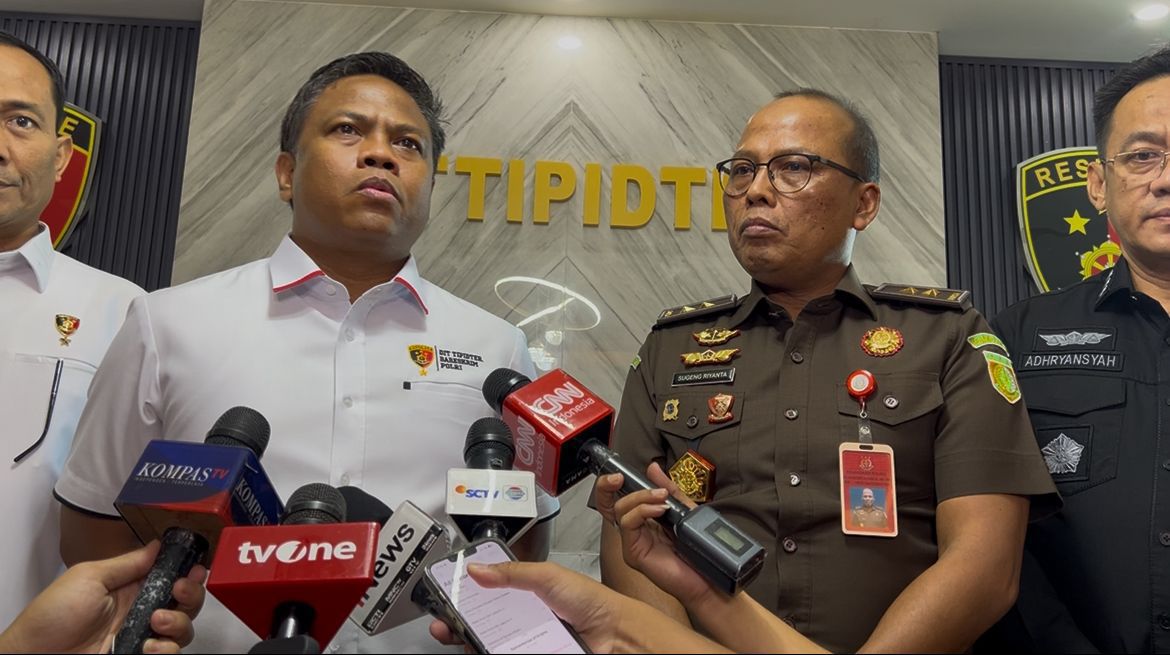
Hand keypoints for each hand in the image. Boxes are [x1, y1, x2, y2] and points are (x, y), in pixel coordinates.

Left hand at [0, 540, 206, 653]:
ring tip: (156, 623)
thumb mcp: (89, 576)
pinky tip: (148, 646)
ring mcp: (142, 636)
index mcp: (132, 586)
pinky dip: (166, 649)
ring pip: (184, 628)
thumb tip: (158, 543)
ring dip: (179, 622)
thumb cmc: (54, 615)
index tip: (196, 567)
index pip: (172, 574)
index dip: (189, 570)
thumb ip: (128, 563)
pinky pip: (169, 652)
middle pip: (187, 601)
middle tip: (179, 591)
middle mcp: (142, 610)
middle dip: (191, 594)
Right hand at [430, 561, 621, 652]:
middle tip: (443, 624)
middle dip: (459, 625)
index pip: (488, 597)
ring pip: (490, 645)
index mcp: (526, 596)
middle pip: (483, 625)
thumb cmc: (592, 601)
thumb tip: (478, 568)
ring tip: (457, 637)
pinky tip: (480, 648)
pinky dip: (489, 651)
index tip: (447, 597)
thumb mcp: (547, 576)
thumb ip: (512, 573)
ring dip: (470, 642)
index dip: (467, 598)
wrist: (616, 633)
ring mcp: (528, 643)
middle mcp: (525, 621)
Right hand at [594, 463, 714, 606]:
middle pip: (608, 504)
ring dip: (640, 497)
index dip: (611, 484)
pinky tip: (659, 510)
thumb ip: (668, 489)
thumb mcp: (684, 510)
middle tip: (621, 477)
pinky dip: (641, 512)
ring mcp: (632, 542)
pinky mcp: (634, 553)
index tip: (620, 473)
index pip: (618, 498)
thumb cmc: (697, 549)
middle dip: (608, 485)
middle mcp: (634, 530)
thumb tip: (652, 467)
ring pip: (619, 510)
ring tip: (661, 498)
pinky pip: (628, 525)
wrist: (708, 577)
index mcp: (643, 519)